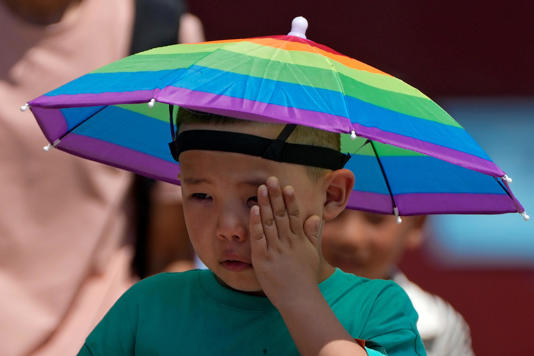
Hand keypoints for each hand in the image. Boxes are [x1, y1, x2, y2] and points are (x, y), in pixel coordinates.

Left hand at [249, 176, 321, 308]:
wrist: (299, 299)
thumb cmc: (305, 278)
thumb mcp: (312, 254)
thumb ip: (312, 234)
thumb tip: (314, 216)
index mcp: (299, 240)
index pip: (294, 215)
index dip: (290, 200)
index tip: (287, 186)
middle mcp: (287, 241)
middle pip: (280, 214)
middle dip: (275, 196)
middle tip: (271, 179)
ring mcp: (275, 249)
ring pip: (269, 222)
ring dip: (265, 203)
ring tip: (261, 188)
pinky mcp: (262, 258)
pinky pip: (258, 237)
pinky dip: (256, 222)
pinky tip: (254, 209)